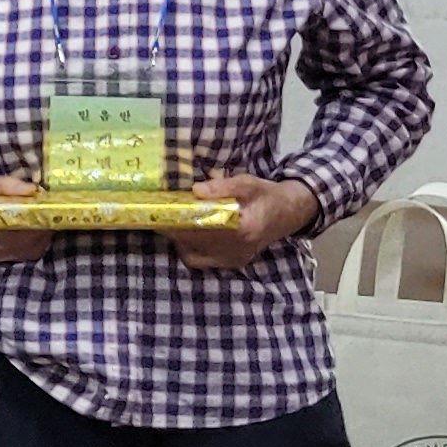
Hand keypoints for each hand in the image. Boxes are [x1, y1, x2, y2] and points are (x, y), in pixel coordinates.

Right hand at [0, 175, 50, 265]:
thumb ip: (7, 185)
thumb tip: (34, 189)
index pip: (20, 230)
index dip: (39, 220)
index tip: (49, 207)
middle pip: (28, 244)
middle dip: (43, 228)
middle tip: (50, 212)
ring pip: (27, 253)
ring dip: (40, 238)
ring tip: (42, 221)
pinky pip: (20, 256)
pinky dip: (31, 245)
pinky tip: (31, 232)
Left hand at [169, 173, 320, 272]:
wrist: (289, 213)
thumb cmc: (267, 195)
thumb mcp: (248, 183)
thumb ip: (223, 186)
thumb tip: (196, 190)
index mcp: (243, 229)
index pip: (200, 228)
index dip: (176, 221)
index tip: (159, 212)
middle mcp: (237, 249)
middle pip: (193, 241)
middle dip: (172, 228)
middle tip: (156, 215)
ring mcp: (233, 259)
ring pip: (193, 253)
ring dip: (177, 238)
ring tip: (168, 222)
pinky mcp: (232, 263)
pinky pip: (200, 261)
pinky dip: (188, 249)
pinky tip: (184, 235)